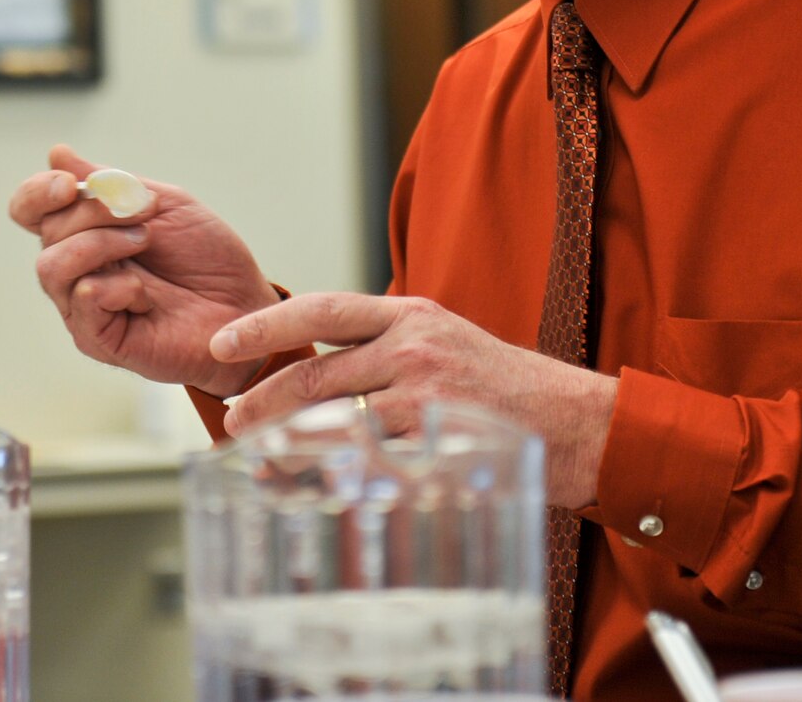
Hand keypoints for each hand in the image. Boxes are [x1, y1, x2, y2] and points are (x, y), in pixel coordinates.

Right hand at [9, 145, 279, 397]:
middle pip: (46, 231)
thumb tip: (57, 154)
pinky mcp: (99, 339)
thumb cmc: (207, 258)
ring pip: (50, 268)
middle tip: (146, 214)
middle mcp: (76, 269)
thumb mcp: (163, 204)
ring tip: (144, 241)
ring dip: (100, 243)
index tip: (72, 183)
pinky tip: (145, 293)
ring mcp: (83, 308)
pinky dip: (114, 286)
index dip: (38, 193)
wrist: (244, 306)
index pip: (31, 209)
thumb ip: (110, 182)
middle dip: (94, 211)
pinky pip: (82, 303)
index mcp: (85, 233)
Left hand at [210, 293, 617, 509]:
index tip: (224, 343)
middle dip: (263, 400)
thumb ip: (389, 351)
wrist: (577, 422)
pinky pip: (368, 462)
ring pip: (332, 421)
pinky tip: (315, 492)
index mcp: (411, 314)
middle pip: (315, 372)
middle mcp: (413, 344)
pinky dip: (334, 479)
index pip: (321, 310)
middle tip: (233, 422)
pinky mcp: (437, 437)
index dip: (265, 325)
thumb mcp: (447, 345)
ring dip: (288, 447)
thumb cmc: (508, 391)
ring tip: (262, 464)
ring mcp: (424, 392)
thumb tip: (324, 375)